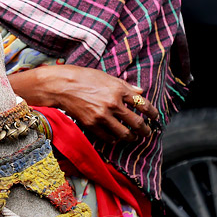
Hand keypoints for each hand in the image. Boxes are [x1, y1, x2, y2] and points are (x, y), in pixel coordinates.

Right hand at [7, 64, 159, 142]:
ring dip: (132, 137)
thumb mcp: (107, 76)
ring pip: (124, 134)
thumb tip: (141, 91)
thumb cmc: (84, 77)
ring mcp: (102, 116)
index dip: (152, 113)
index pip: (143, 104)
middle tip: (147, 132)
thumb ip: (125, 85)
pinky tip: (116, 138)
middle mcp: (113, 104)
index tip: (155, 117)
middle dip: (145, 130)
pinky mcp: (91, 124)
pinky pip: (108, 137)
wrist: (61, 85)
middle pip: (137, 122)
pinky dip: (114, 139)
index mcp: (119, 90)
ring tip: (133, 137)